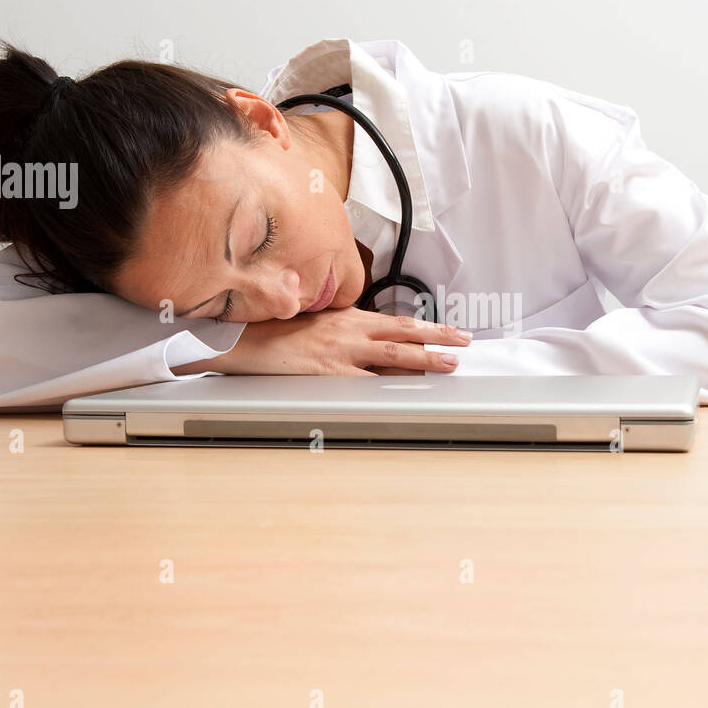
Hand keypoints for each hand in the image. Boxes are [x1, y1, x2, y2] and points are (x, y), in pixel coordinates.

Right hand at [172, 307, 471, 376]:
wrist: (243, 340)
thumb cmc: (276, 333)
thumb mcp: (316, 323)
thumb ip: (344, 331)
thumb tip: (370, 345)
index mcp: (347, 317)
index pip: (396, 322)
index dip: (425, 327)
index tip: (448, 331)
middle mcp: (350, 331)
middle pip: (404, 331)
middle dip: (438, 335)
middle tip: (464, 341)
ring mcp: (341, 352)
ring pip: (393, 353)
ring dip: (425, 358)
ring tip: (450, 363)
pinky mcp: (329, 373)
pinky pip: (366, 382)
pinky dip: (389, 386)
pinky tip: (407, 390)